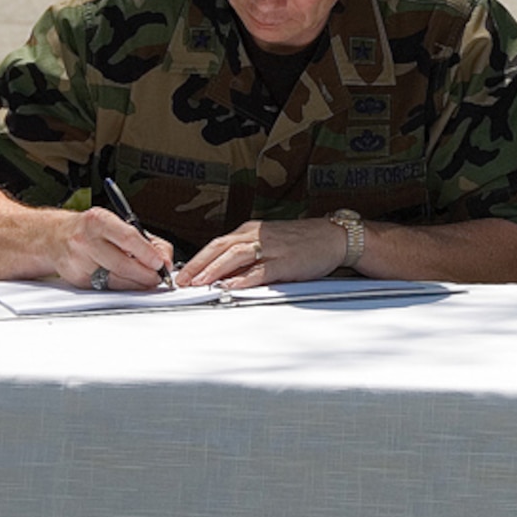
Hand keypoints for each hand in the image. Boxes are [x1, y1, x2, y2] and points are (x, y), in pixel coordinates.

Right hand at [62, 208, 174, 291]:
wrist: (55, 237)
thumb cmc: (91, 230)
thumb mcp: (118, 223)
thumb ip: (147, 240)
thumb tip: (165, 260)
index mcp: (99, 221)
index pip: (128, 238)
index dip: (148, 254)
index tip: (161, 263)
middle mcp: (86, 241)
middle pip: (122, 264)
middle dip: (146, 274)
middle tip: (159, 277)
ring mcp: (79, 261)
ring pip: (115, 280)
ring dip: (137, 283)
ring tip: (147, 280)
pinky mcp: (77, 279)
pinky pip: (106, 287)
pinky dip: (122, 286)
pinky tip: (129, 281)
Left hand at [178, 217, 349, 289]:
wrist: (335, 236)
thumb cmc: (305, 241)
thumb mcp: (271, 241)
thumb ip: (249, 254)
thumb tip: (225, 272)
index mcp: (253, 230)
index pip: (218, 243)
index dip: (197, 258)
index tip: (182, 272)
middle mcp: (258, 236)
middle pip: (220, 247)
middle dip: (198, 264)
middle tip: (181, 280)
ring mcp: (272, 248)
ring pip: (234, 256)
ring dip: (213, 270)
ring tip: (198, 283)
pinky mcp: (286, 262)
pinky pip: (259, 270)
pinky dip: (242, 278)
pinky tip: (230, 286)